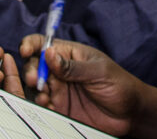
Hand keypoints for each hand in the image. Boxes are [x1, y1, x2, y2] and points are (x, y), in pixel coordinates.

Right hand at [18, 35, 156, 138]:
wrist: (130, 113)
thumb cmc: (120, 84)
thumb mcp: (98, 72)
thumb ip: (72, 66)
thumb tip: (48, 53)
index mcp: (69, 54)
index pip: (44, 44)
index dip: (31, 45)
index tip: (26, 51)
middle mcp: (60, 71)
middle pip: (35, 66)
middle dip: (32, 71)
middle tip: (37, 80)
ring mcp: (59, 89)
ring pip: (36, 87)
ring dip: (35, 90)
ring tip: (45, 97)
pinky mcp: (60, 108)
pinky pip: (42, 106)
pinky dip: (41, 106)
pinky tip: (49, 107)